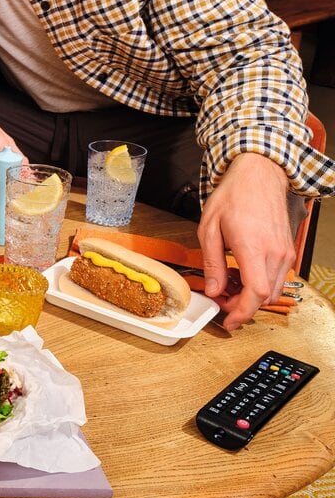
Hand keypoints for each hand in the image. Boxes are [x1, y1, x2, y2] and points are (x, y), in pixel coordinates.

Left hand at [197, 153, 294, 329]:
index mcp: (253, 247)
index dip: (242, 312)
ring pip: (273, 290)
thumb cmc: (233, 196)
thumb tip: (213, 289)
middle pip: (265, 297)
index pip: (255, 293)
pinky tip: (242, 275)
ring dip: (252, 296)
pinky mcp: (288, 251)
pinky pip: (277, 278)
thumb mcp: (209, 228)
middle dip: (243, 306)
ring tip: (229, 287)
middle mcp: (275, 253)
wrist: (258, 176)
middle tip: (221, 301)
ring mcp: (285, 253)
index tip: (229, 321)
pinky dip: (261, 285)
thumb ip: (212, 262)